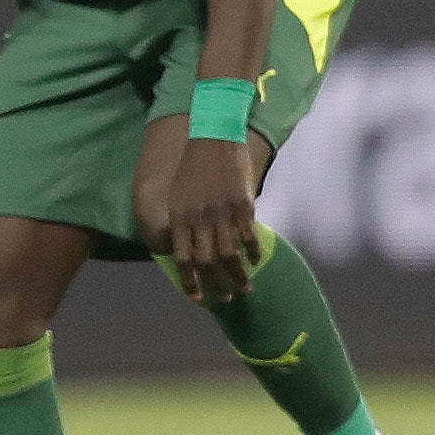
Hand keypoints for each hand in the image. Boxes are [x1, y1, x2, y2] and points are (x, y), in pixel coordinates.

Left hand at [160, 133, 260, 304]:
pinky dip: (252, 253)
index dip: (190, 282)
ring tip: (244, 289)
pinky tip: (255, 262)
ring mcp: (222, 213)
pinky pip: (248, 237)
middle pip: (208, 262)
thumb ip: (184, 222)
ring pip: (230, 256)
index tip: (196, 298)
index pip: (184, 259)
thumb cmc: (194, 166)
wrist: (214, 136)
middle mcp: (200, 219)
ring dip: (237, 277)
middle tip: (225, 299)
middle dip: (216, 286)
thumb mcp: (179, 195)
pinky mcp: (242, 205)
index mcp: (181, 218)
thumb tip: (189, 249)